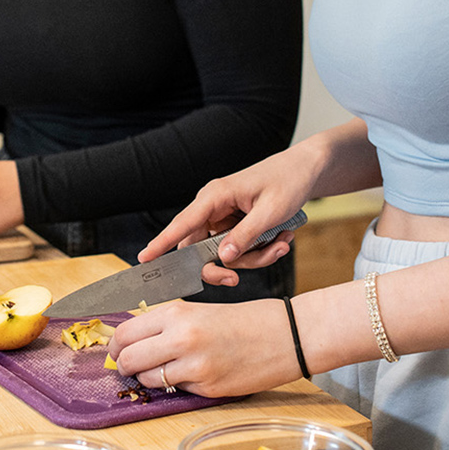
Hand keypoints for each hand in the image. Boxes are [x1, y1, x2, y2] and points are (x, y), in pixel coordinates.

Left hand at [108, 299, 299, 398]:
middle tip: (132, 366)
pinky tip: (196, 374)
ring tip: (169, 369)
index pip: (124, 333)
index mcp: (176, 313)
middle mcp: (181, 338)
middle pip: (127, 359)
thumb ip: (164, 326)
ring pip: (148, 379)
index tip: (118, 350)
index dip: (116, 346)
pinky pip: (176, 390)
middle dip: (125, 366)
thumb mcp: (197, 312)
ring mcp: (194, 366)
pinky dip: (179, 385)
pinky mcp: (207, 388)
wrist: (284, 335)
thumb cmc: (242, 320)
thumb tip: (130, 343)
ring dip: (151, 378)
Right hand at [136, 141, 322, 286]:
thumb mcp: (271, 211)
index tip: (144, 258)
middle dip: (225, 265)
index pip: (182, 223)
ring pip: (223, 254)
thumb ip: (246, 235)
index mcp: (215, 196)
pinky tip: (281, 239)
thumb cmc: (288, 181)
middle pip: (200, 249)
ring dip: (253, 257)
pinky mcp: (234, 225)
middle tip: (236, 279)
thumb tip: (223, 257)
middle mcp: (213, 207)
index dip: (162, 243)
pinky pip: (238, 249)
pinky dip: (260, 251)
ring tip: (282, 243)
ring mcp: (223, 217)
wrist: (304, 170)